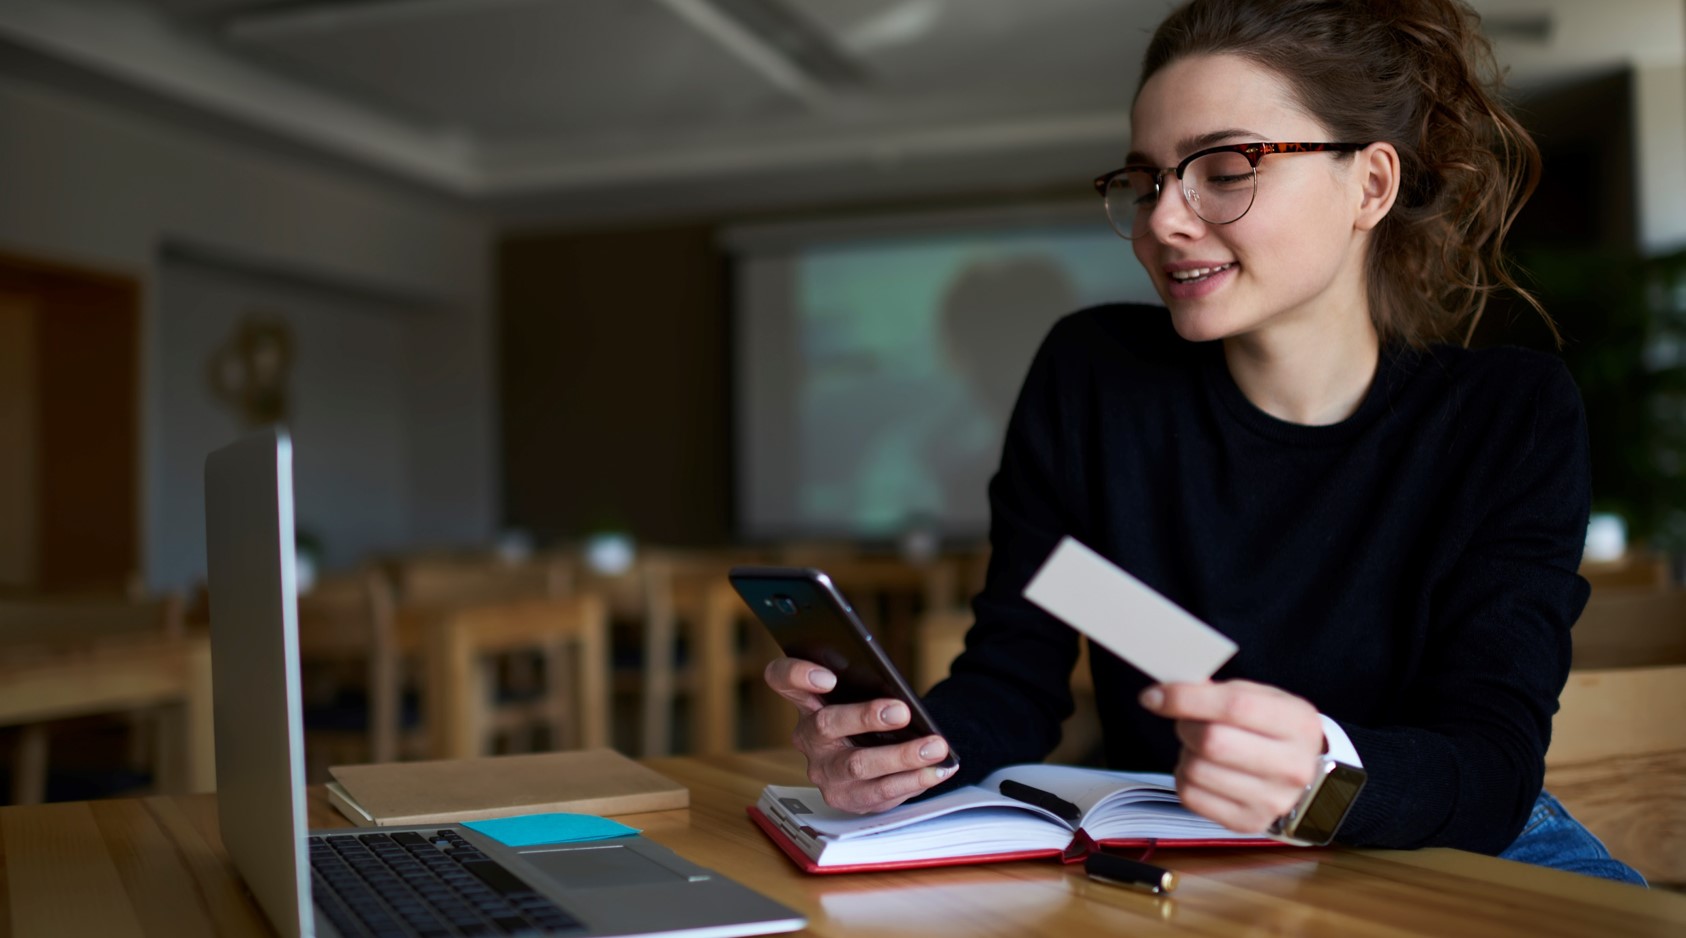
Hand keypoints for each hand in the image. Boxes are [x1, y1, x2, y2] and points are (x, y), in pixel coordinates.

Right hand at [764, 656, 954, 813]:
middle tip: (902, 710)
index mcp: (807, 700)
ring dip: (901, 755)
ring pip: (858, 765)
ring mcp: (824, 772)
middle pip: (827, 723)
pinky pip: (880, 791)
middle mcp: (809, 738)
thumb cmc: (869, 720)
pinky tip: (938, 769)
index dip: (797, 674)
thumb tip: (901, 696)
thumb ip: (868, 687)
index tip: (828, 677)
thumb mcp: (864, 696)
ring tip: (935, 746)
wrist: (878, 759)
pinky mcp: (846, 799)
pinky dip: (914, 778)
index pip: (782, 678)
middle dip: (866, 717)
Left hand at [1139, 679, 1323, 833]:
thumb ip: (1220, 691)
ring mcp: (1272, 801)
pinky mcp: (1249, 823)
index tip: (1156, 695)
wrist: (1300, 772)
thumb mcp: (1261, 698)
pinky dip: (1184, 778)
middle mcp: (1292, 767)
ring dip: (1185, 753)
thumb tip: (1167, 692)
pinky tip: (1202, 770)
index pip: (1235, 706)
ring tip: (1201, 748)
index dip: (1186, 698)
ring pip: (1196, 770)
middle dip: (1185, 726)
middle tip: (1187, 721)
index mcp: (1298, 725)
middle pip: (1212, 741)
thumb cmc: (1273, 729)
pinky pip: (1190, 796)